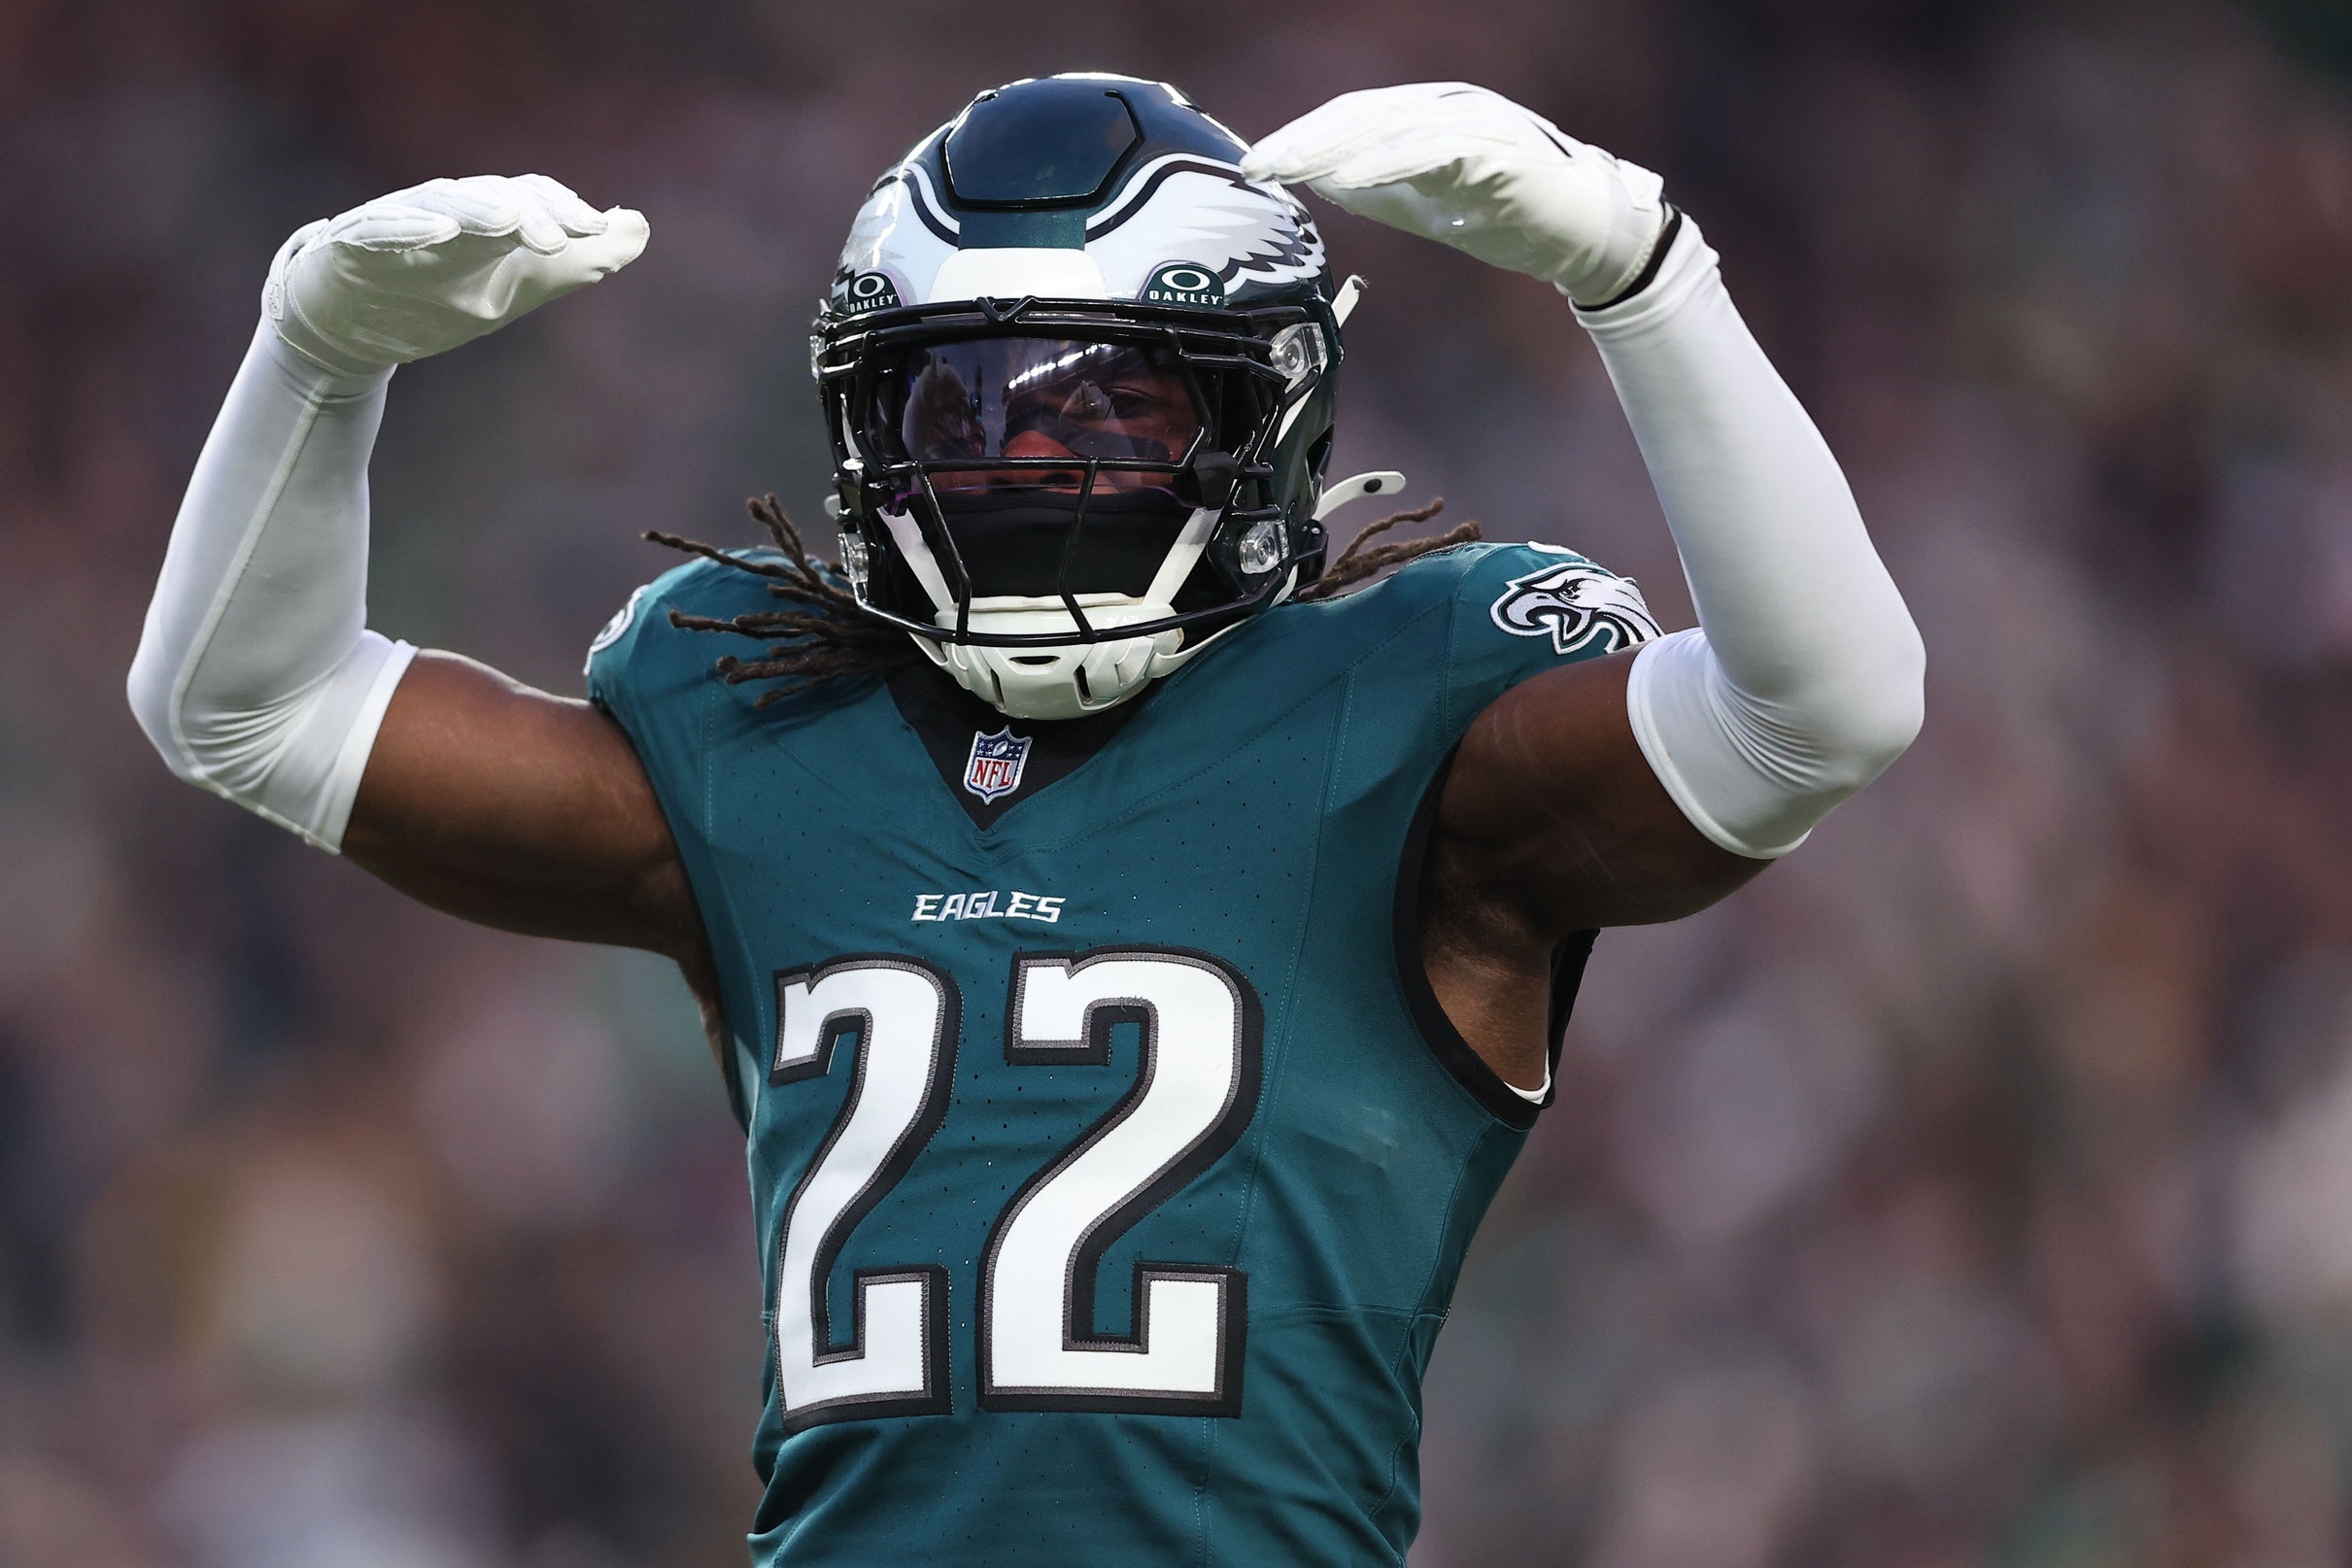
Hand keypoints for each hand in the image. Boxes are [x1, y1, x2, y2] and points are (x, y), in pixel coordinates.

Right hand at [263, 174, 648, 376]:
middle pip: (491, 195)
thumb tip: (639, 228)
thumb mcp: (518, 287)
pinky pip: (380, 229)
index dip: (564, 207)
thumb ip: (577, 264)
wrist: (353, 332)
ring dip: (477, 212)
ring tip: (510, 223)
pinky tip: (438, 235)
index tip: (603, 229)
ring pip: (441, 204)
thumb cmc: (436, 298)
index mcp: (484, 220)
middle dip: (531, 212)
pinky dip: (409, 228)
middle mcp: (444, 210)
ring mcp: (397, 222)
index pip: (528, 196)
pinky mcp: (352, 244)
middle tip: (565, 240)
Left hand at [1241, 83, 1664, 305]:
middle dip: (1303, 140)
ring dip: (1334, 148)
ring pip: (1391, 125)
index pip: (1351, 117)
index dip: (1301, 138)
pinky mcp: (1497, 151)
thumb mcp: (1425, 205)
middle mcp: (1446, 106)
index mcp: (1427, 115)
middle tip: (1257, 166)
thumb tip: (1319, 183)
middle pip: (1362, 114)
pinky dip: (1389, 162)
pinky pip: (1434, 150)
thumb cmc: (1507, 215)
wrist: (1582, 234)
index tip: (1257, 166)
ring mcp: (1474, 123)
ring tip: (1290, 169)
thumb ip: (1375, 191)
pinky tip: (1351, 178)